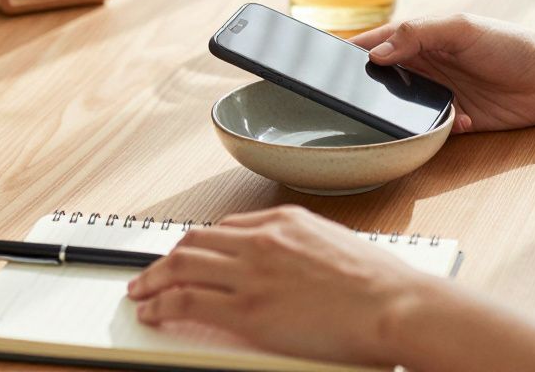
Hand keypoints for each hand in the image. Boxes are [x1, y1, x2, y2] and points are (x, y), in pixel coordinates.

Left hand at [127, 205, 436, 366]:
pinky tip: (152, 312)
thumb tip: (291, 263)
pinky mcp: (247, 310)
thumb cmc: (381, 284)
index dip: (199, 244)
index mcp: (286, 221)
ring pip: (182, 266)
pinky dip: (161, 304)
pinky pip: (187, 302)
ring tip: (140, 292)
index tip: (190, 255)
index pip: (226, 228)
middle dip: (167, 258)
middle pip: (195, 242)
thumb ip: (304, 248)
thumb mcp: (337, 246)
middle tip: (151, 272)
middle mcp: (262, 241)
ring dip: (154, 279)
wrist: (394, 304)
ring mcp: (251, 274)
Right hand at [351, 14, 534, 132]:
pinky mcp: (456, 121)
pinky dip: (441, 130)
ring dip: (405, 116)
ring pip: (404, 110)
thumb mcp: (462, 29)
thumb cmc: (510, 44)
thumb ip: (419, 35)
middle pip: (382, 81)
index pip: (375, 44)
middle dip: (370, 91)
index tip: (326, 65)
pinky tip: (462, 121)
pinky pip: (434, 131)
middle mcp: (424, 68)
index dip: (351, 53)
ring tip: (408, 118)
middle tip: (357, 101)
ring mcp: (439, 95)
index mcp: (420, 40)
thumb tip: (377, 53)